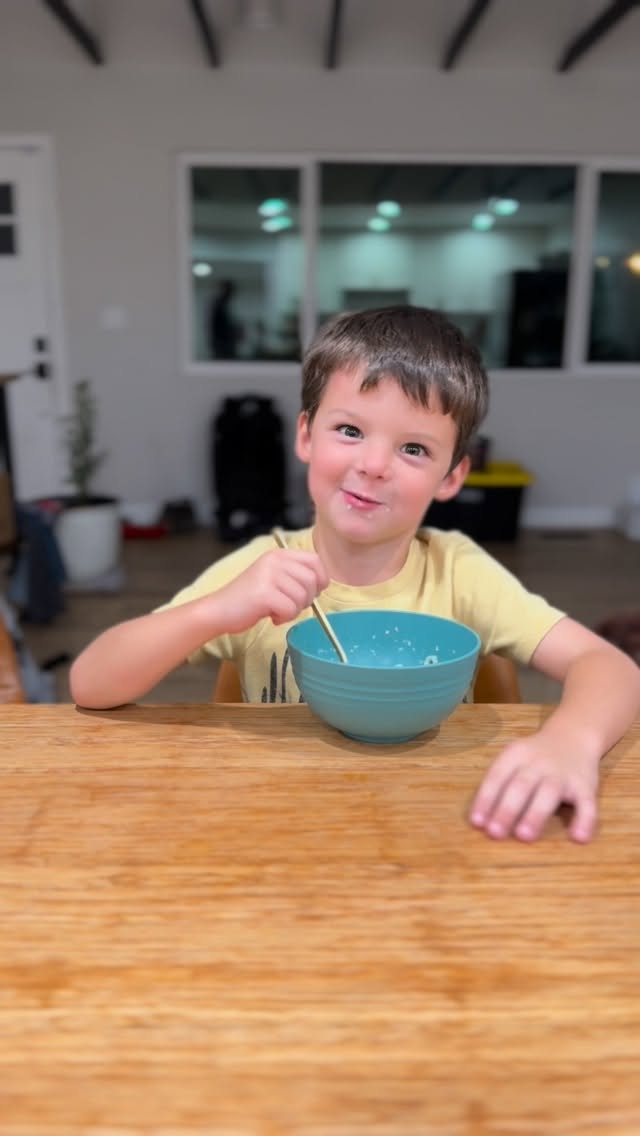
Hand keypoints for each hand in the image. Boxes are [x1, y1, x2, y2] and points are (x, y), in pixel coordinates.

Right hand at [210, 548, 329, 634]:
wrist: (219, 610)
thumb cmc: (248, 599)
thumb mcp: (273, 578)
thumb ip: (295, 576)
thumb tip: (321, 584)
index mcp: (278, 554)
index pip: (315, 560)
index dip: (320, 579)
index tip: (312, 593)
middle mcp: (274, 560)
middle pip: (312, 580)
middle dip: (306, 599)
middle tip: (289, 606)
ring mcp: (269, 575)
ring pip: (302, 597)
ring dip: (294, 610)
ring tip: (277, 611)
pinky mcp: (264, 593)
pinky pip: (290, 609)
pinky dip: (284, 618)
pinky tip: (271, 616)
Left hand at [469, 734, 598, 842]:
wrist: (573, 736)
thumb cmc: (534, 756)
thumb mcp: (513, 758)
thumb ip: (499, 784)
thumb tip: (481, 821)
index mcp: (516, 755)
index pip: (497, 776)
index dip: (485, 799)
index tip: (477, 822)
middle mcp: (539, 763)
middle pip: (521, 785)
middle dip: (507, 810)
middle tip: (495, 833)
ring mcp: (563, 774)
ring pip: (549, 793)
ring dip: (535, 815)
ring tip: (524, 836)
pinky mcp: (585, 786)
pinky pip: (587, 804)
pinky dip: (585, 821)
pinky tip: (579, 838)